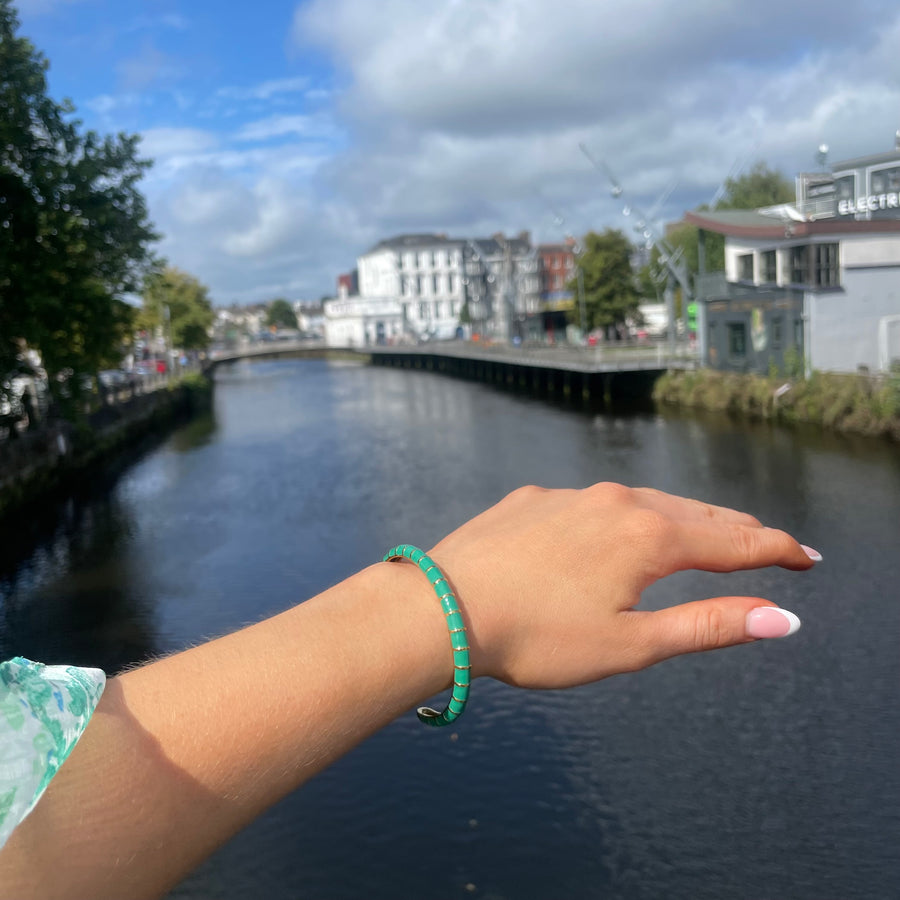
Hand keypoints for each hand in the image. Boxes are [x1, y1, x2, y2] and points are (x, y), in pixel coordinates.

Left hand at [429, 483, 814, 687]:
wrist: (442, 608)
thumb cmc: (535, 636)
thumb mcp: (630, 645)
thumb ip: (707, 627)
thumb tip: (781, 618)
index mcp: (647, 538)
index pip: (733, 543)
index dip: (775, 551)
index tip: (807, 557)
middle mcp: (614, 502)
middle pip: (693, 514)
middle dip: (735, 530)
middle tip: (767, 541)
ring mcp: (569, 495)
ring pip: (642, 502)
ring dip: (681, 518)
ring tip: (702, 530)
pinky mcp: (531, 499)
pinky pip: (590, 502)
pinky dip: (620, 515)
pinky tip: (613, 527)